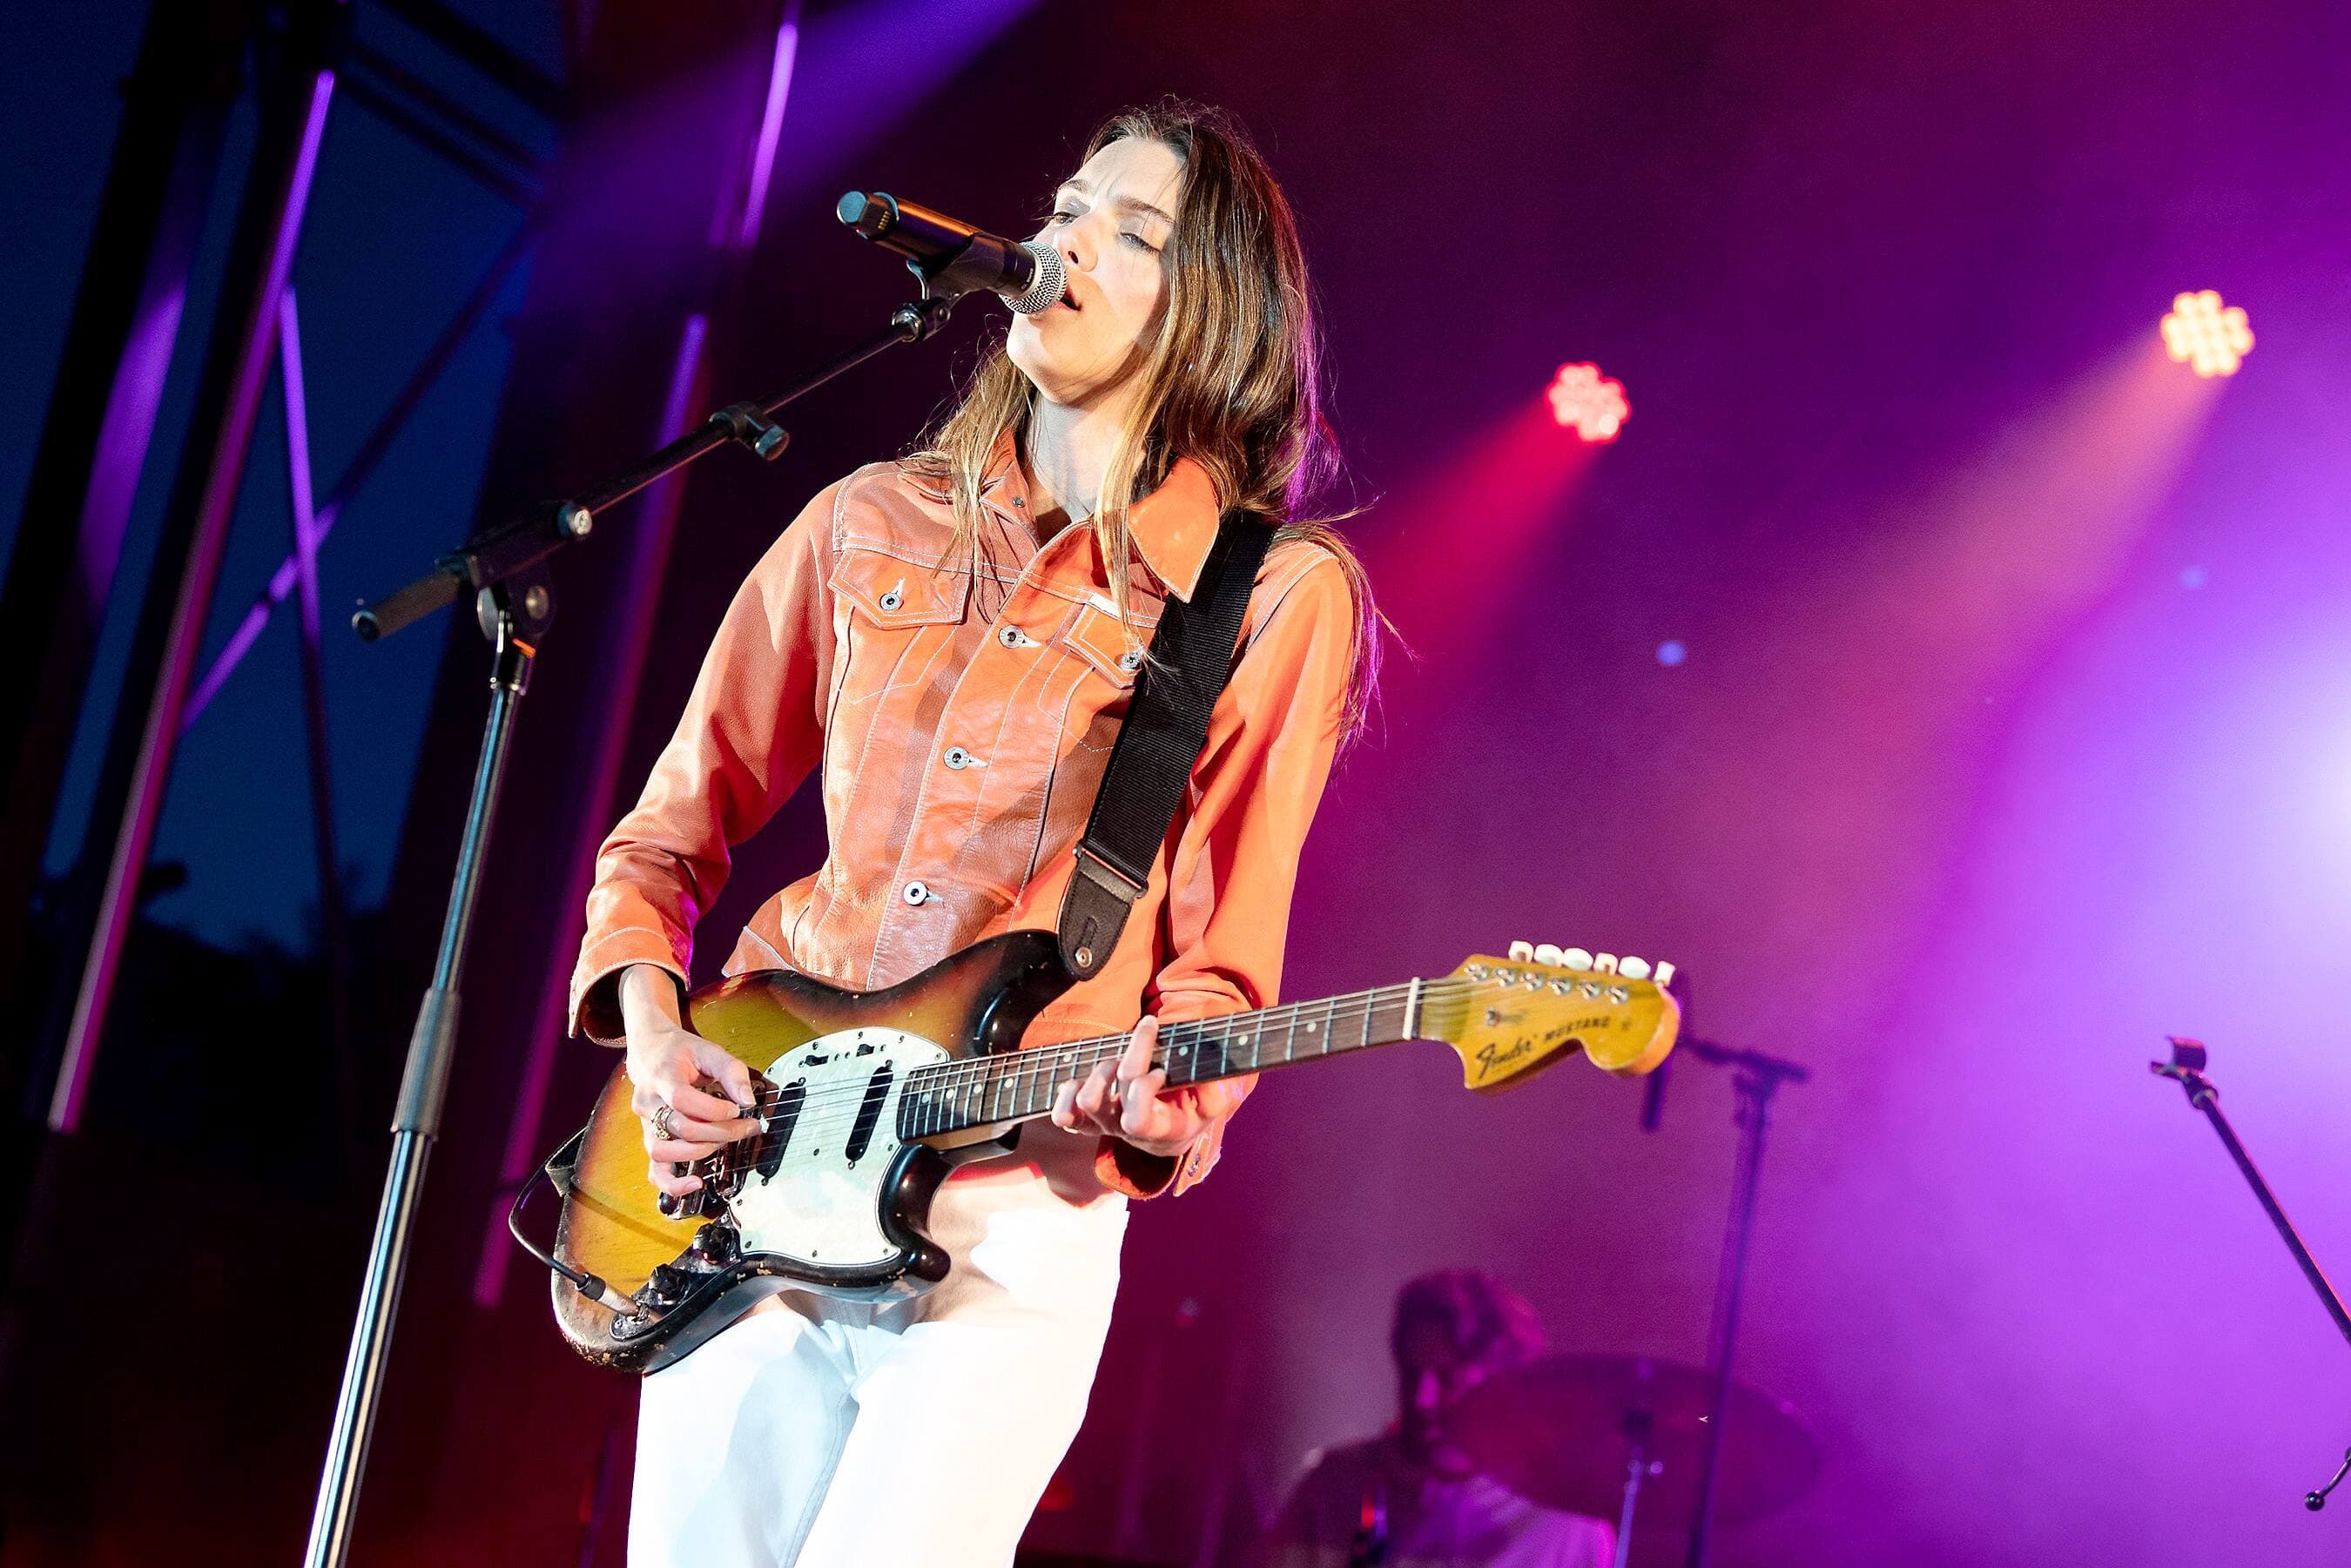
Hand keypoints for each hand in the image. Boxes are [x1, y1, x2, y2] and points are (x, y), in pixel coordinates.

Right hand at [619, 968, 760, 1198]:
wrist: (650, 1052)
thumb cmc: (681, 1052)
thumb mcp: (709, 1050)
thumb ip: (732, 1072)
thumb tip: (748, 1102)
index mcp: (661, 1077)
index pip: (683, 1099)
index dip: (713, 1110)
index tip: (737, 1109)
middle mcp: (648, 1103)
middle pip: (680, 1128)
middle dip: (720, 1132)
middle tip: (745, 1126)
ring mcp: (645, 1124)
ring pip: (664, 1151)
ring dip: (700, 1151)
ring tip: (723, 1142)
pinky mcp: (650, 1139)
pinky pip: (654, 1170)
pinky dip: (673, 1183)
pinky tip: (696, 1183)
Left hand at [1048, 1015, 1243, 1159]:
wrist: (1171, 1131)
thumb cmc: (1192, 1110)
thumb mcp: (1212, 1104)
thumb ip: (1212, 1092)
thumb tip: (1199, 1076)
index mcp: (1157, 1130)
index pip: (1135, 1117)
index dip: (1143, 1087)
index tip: (1161, 1070)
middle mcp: (1123, 1130)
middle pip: (1101, 1101)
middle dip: (1125, 1060)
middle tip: (1147, 1043)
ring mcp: (1103, 1124)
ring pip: (1084, 1102)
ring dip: (1100, 1071)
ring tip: (1120, 1059)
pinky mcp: (1088, 1118)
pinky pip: (1065, 1115)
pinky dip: (1068, 1094)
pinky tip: (1087, 1077)